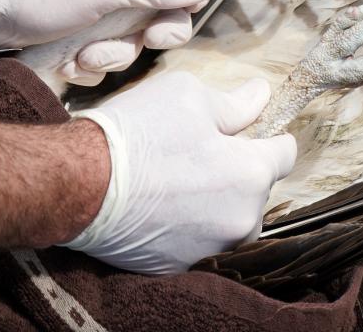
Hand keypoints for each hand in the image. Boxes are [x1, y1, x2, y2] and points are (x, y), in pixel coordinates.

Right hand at [61, 72, 296, 273]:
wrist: (78, 184)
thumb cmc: (136, 134)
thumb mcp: (189, 96)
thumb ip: (234, 103)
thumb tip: (261, 96)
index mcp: (251, 175)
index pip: (285, 154)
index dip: (270, 137)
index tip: (253, 132)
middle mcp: (241, 220)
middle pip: (257, 191)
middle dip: (238, 171)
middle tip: (199, 151)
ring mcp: (211, 249)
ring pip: (230, 220)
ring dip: (216, 202)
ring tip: (177, 180)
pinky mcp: (179, 267)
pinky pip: (199, 241)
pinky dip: (188, 226)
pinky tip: (161, 205)